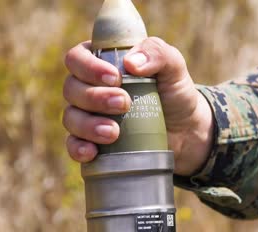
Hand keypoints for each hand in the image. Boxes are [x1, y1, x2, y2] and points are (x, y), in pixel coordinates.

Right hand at [63, 37, 213, 175]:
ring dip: (88, 125)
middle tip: (124, 104)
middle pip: (71, 88)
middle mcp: (88, 87)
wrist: (186, 131)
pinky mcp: (92, 142)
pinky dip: (78, 148)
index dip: (89, 67)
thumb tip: (131, 63)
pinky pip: (73, 145)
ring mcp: (87, 116)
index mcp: (101, 62)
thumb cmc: (174, 93)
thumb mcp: (173, 67)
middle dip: (95, 97)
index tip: (115, 78)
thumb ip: (158, 53)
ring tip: (114, 132)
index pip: (77, 58)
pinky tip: (92, 152)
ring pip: (71, 117)